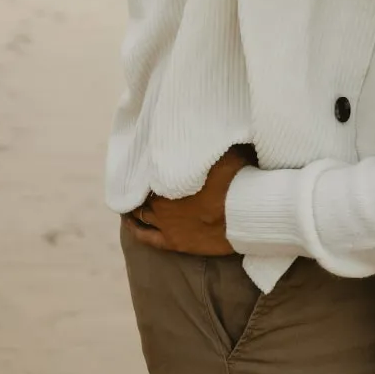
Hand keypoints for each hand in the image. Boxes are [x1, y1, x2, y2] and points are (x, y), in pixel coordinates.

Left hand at [122, 146, 253, 255]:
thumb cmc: (236, 181)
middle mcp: (160, 200)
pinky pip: (145, 237)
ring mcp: (165, 223)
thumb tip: (203, 130)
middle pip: (143, 191)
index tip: (151, 159)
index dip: (149, 165)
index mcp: (168, 176)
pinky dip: (134, 228)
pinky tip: (129, 222)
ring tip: (133, 197)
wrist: (245, 216)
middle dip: (143, 185)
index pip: (149, 169)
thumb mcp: (222, 151)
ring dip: (136, 205)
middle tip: (142, 177)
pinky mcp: (172, 242)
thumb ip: (207, 145)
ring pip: (140, 213)